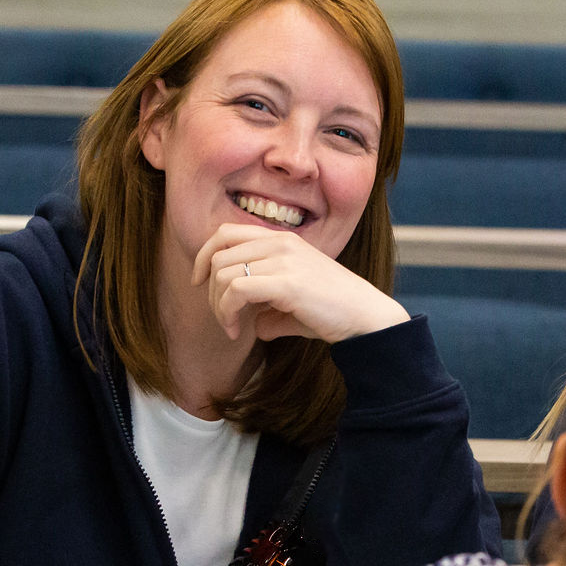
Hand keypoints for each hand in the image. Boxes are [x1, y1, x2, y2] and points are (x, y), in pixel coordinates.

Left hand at [192, 223, 407, 343]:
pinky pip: (237, 291)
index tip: (201, 283)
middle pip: (218, 255)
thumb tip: (253, 327)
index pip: (225, 233)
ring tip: (232, 328)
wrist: (364, 316)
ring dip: (218, 306)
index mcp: (281, 239)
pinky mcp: (286, 283)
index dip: (204, 257)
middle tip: (224, 318)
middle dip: (210, 290)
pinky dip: (228, 313)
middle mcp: (280, 242)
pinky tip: (238, 331)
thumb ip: (270, 309)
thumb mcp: (294, 304)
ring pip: (223, 273)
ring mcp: (283, 260)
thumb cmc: (332, 312)